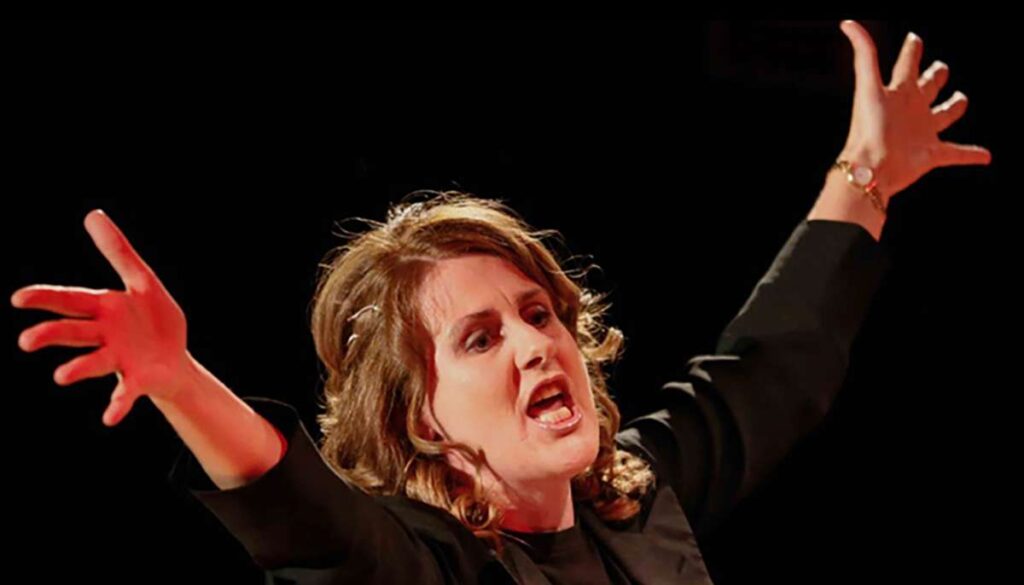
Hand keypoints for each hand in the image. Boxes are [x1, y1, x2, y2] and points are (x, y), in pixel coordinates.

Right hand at [12, 210, 189, 426]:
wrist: (176, 359)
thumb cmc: (152, 319)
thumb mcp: (141, 280)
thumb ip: (118, 250)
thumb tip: (92, 214)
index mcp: (104, 309)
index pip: (69, 301)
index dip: (45, 299)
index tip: (18, 298)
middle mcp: (105, 336)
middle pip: (73, 333)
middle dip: (50, 336)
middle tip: (26, 341)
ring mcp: (119, 360)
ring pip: (93, 363)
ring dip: (76, 369)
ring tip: (61, 376)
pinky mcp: (137, 381)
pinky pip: (124, 394)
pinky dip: (116, 406)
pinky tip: (109, 418)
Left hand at [838, 20, 991, 201]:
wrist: (871, 168)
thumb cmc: (868, 128)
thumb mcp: (868, 86)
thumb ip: (864, 54)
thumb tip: (847, 23)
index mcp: (898, 91)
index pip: (907, 64)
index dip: (912, 50)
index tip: (914, 39)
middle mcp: (911, 109)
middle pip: (928, 86)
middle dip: (936, 76)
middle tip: (940, 69)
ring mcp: (922, 132)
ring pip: (944, 115)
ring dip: (953, 108)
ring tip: (960, 101)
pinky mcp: (932, 154)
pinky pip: (957, 154)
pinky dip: (971, 155)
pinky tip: (986, 156)